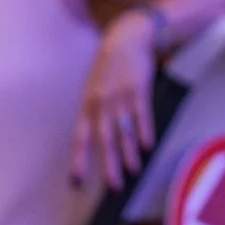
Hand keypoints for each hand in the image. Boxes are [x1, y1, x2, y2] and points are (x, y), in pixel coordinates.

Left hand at [73, 9, 159, 188]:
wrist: (128, 37)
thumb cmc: (109, 64)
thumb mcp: (94, 85)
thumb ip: (94, 108)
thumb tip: (93, 134)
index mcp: (88, 104)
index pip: (80, 138)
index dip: (79, 160)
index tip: (76, 181)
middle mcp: (102, 103)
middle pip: (104, 140)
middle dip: (109, 165)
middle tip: (114, 186)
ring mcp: (121, 97)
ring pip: (124, 132)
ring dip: (129, 154)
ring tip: (134, 171)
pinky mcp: (139, 90)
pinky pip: (142, 116)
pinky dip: (145, 132)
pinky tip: (148, 146)